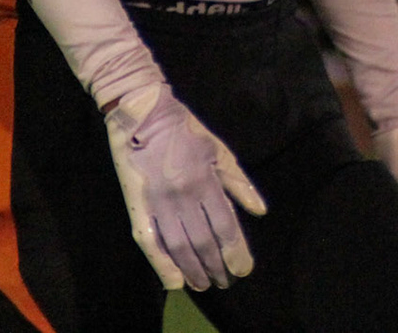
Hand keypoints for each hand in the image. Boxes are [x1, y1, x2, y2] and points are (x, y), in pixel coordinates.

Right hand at [103, 82, 266, 290]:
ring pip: (179, 247)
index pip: (225, 227)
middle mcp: (182, 196)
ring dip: (194, 271)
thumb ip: (239, 184)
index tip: (243, 270)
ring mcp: (158, 203)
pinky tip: (174, 281)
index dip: (235, 252)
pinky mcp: (138, 207)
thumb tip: (260, 211)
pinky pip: (150, 242)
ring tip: (204, 284)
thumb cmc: (187, 131)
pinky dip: (162, 265)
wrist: (143, 114)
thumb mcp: (219, 151)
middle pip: (203, 242)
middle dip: (217, 266)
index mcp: (205, 181)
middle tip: (225, 281)